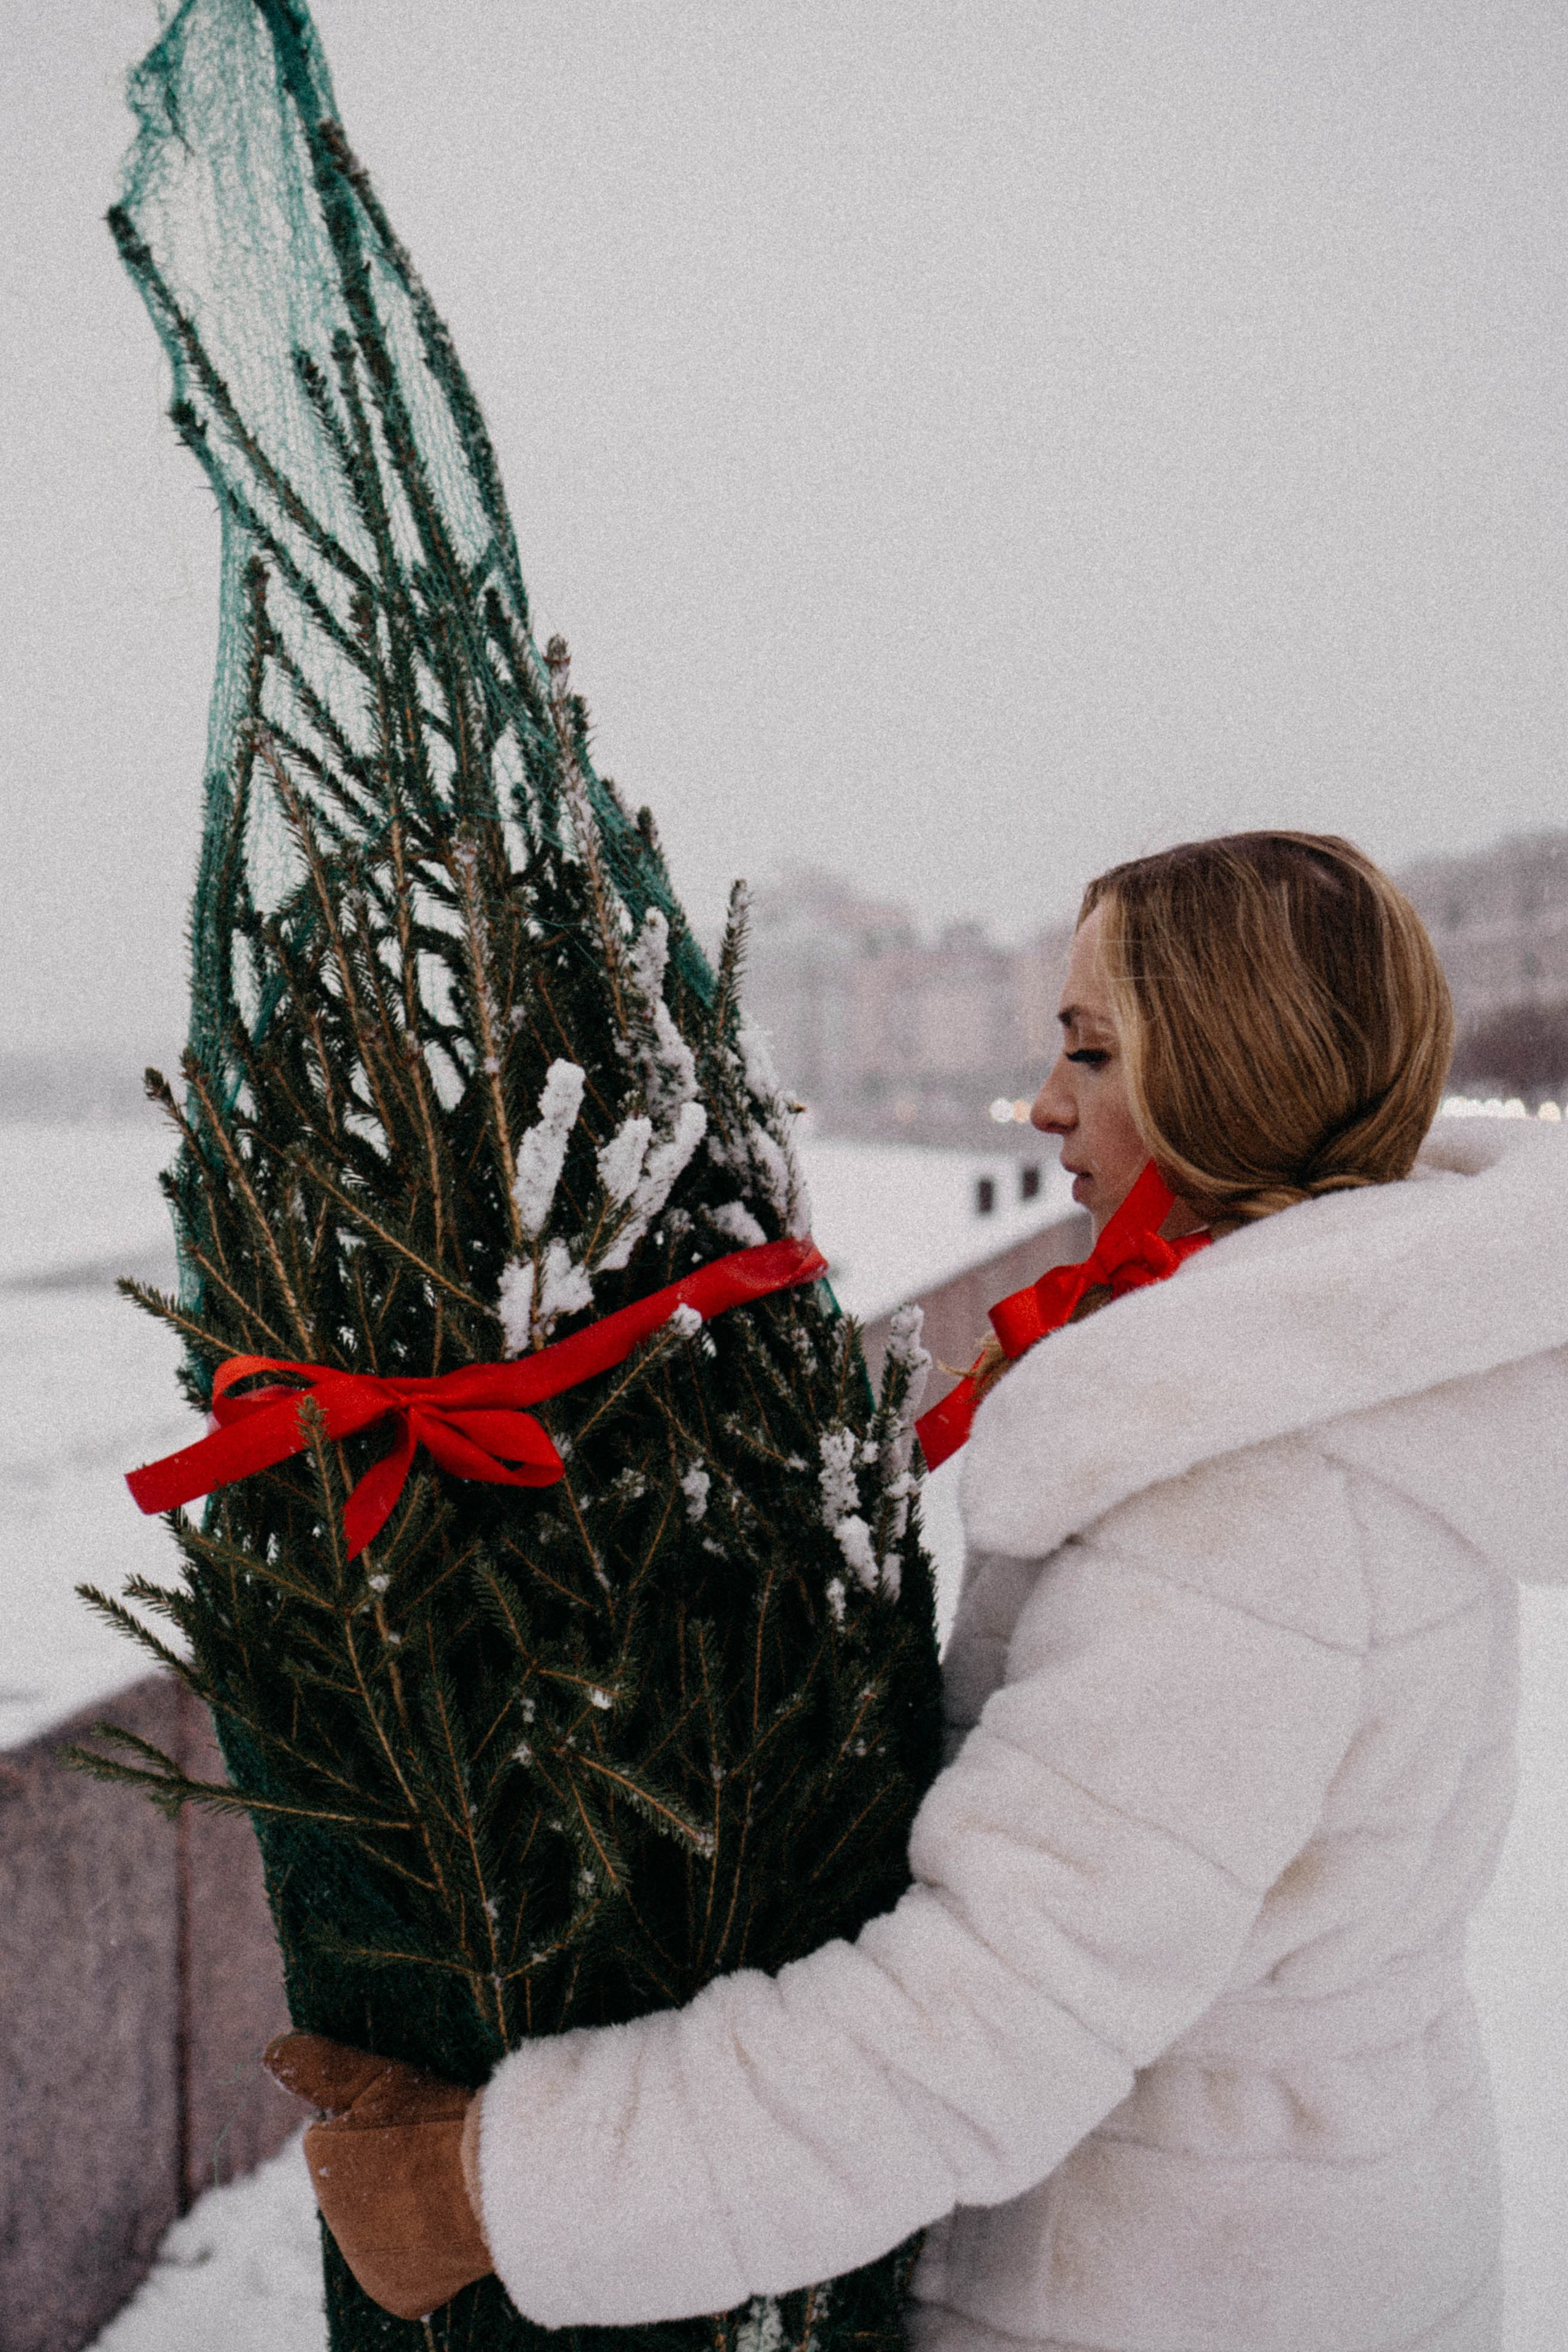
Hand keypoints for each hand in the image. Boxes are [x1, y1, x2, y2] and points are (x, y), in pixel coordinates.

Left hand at [264, 2031, 491, 2320]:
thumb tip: (272, 2051)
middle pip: (361, 2185)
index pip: (344, 2139)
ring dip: (404, 2211)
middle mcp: (332, 2220)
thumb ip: (319, 2067)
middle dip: (388, 2170)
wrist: (490, 2184)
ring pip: (382, 2225)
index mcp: (322, 2161)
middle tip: (430, 2156)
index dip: (379, 2127)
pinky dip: (421, 2252)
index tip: (410, 2124)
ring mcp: (364, 2263)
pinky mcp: (395, 2295)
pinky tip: (443, 2228)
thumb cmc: (436, 2123)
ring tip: (443, 2189)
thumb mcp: (379, 2079)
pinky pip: (403, 2267)